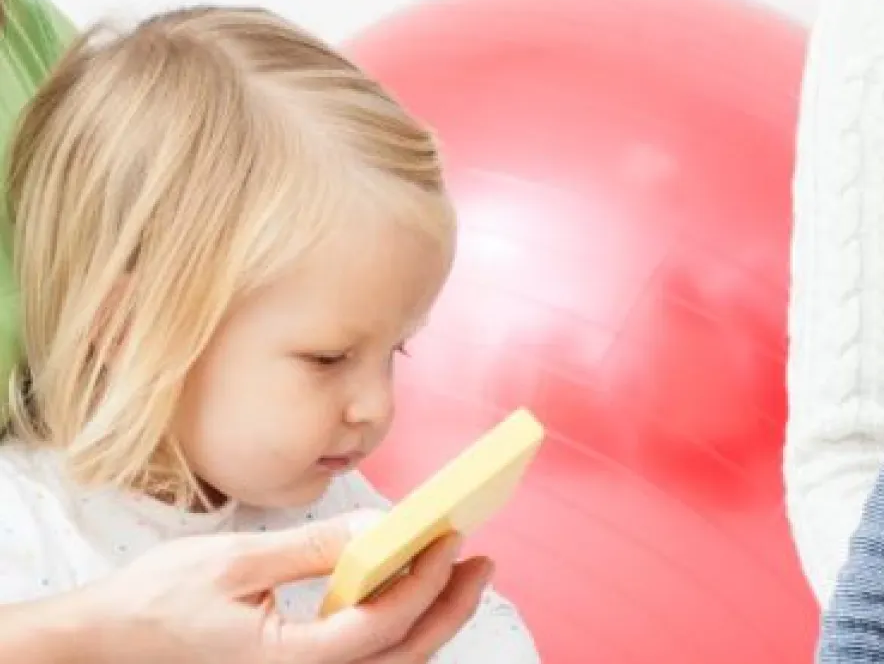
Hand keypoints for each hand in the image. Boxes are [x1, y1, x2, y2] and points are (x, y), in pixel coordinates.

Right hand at [80, 518, 491, 662]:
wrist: (105, 645)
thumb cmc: (160, 602)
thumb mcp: (238, 561)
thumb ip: (313, 549)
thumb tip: (376, 530)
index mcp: (290, 663)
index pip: (382, 623)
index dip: (425, 579)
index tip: (453, 537)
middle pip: (398, 656)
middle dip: (446, 609)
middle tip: (480, 562)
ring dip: (423, 621)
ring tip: (450, 574)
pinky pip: (356, 663)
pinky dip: (388, 631)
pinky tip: (395, 593)